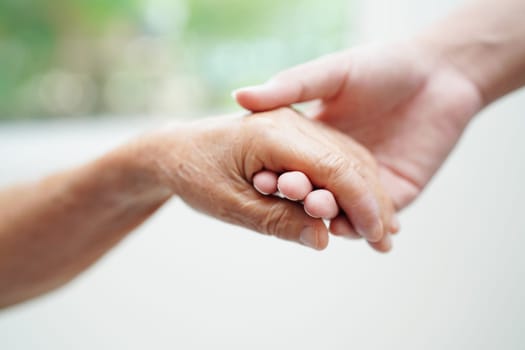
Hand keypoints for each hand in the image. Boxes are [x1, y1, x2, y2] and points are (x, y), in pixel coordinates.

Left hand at [138, 108, 395, 250]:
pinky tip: (359, 207)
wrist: (175, 150)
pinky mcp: (296, 133)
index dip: (360, 204)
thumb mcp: (228, 205)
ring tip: (380, 229)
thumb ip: (276, 221)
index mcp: (272, 133)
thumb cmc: (195, 175)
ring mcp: (295, 123)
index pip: (333, 168)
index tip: (377, 237)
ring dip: (366, 192)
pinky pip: (333, 155)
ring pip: (346, 156)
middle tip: (386, 240)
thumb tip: (323, 239)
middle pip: (347, 161)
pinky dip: (350, 182)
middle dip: (371, 201)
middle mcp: (290, 121)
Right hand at [234, 41, 484, 209]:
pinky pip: (374, 217)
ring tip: (317, 218)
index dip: (277, 173)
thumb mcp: (331, 72)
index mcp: (318, 138)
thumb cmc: (384, 63)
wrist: (444, 72)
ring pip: (342, 209)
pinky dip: (359, 226)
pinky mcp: (396, 192)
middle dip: (302, 197)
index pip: (292, 164)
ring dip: (328, 217)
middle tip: (291, 197)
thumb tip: (239, 96)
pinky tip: (346, 230)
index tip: (260, 178)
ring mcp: (367, 180)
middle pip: (316, 190)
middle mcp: (339, 164)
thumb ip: (290, 85)